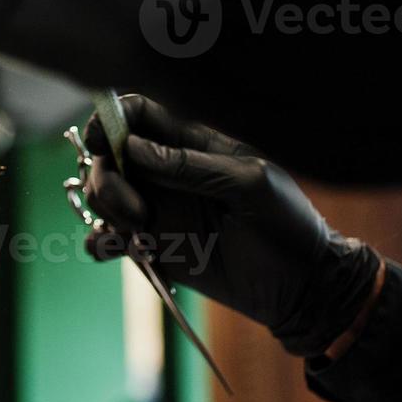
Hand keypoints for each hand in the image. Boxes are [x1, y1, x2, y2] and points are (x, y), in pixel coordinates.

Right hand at [83, 95, 382, 357]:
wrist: (302, 287)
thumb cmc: (287, 224)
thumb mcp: (248, 184)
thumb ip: (191, 165)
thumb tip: (132, 148)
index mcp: (193, 144)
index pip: (138, 114)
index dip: (110, 120)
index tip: (101, 144)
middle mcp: (167, 173)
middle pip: (109, 156)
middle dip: (107, 179)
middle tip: (137, 213)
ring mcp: (158, 210)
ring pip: (102, 195)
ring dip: (107, 211)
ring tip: (141, 236)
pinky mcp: (153, 248)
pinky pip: (107, 239)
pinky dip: (99, 242)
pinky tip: (115, 251)